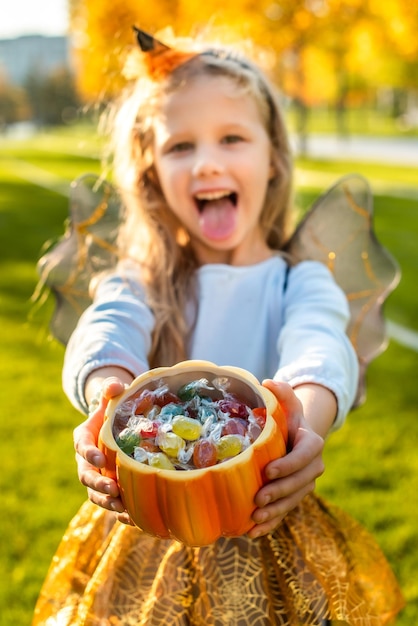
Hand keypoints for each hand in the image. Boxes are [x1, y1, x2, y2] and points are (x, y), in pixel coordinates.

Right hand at [73, 377, 132, 524]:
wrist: (116, 425)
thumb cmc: (113, 409)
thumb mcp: (111, 397)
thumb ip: (111, 390)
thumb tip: (115, 385)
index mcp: (83, 438)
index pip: (81, 447)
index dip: (88, 454)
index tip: (99, 458)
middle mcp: (86, 461)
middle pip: (86, 476)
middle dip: (97, 484)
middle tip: (112, 488)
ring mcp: (97, 476)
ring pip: (95, 494)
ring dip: (107, 502)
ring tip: (122, 507)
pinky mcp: (110, 487)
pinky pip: (112, 503)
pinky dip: (121, 513)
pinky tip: (135, 519)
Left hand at [248, 380, 324, 538]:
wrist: (293, 436)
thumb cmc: (286, 416)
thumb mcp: (286, 402)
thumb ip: (281, 391)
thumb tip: (267, 382)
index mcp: (312, 442)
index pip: (305, 455)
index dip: (289, 465)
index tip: (268, 470)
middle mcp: (313, 466)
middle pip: (300, 483)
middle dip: (280, 493)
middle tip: (258, 499)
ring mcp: (304, 484)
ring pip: (293, 501)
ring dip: (275, 512)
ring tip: (254, 519)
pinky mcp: (293, 497)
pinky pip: (285, 512)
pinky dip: (270, 524)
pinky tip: (253, 532)